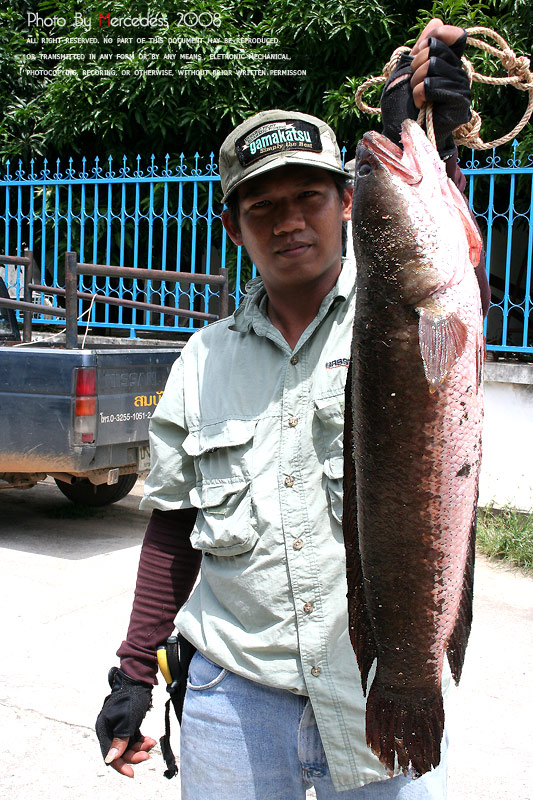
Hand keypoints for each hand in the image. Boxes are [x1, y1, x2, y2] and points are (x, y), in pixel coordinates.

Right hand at [95, 667, 153, 777]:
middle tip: (148, 754)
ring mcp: (117, 728)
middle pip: (120, 752)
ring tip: (151, 742)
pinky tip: (150, 740)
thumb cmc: (131, 697)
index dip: (120, 765)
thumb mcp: (127, 720)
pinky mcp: (126, 725)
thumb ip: (119, 740)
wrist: (138, 681)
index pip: (109, 754)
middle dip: (134, 755)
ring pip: (128, 747)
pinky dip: (141, 741)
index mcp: (104, 728)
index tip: (132, 773)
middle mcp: (109, 729)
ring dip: (140, 748)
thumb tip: (110, 760)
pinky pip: (133, 740)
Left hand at [380, 17, 470, 158]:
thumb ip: (421, 47)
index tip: (420, 52)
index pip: (454, 35)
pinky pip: (435, 85)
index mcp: (450, 63)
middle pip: (438, 50)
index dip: (436, 37)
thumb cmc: (401, 106)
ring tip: (417, 97)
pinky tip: (421, 105)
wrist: (401, 134)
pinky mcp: (460, 103)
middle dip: (417, 65)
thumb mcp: (406, 70)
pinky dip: (420, 94)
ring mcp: (462, 88)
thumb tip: (436, 21)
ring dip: (416, 82)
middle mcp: (459, 73)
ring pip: (434, 66)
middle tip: (414, 83)